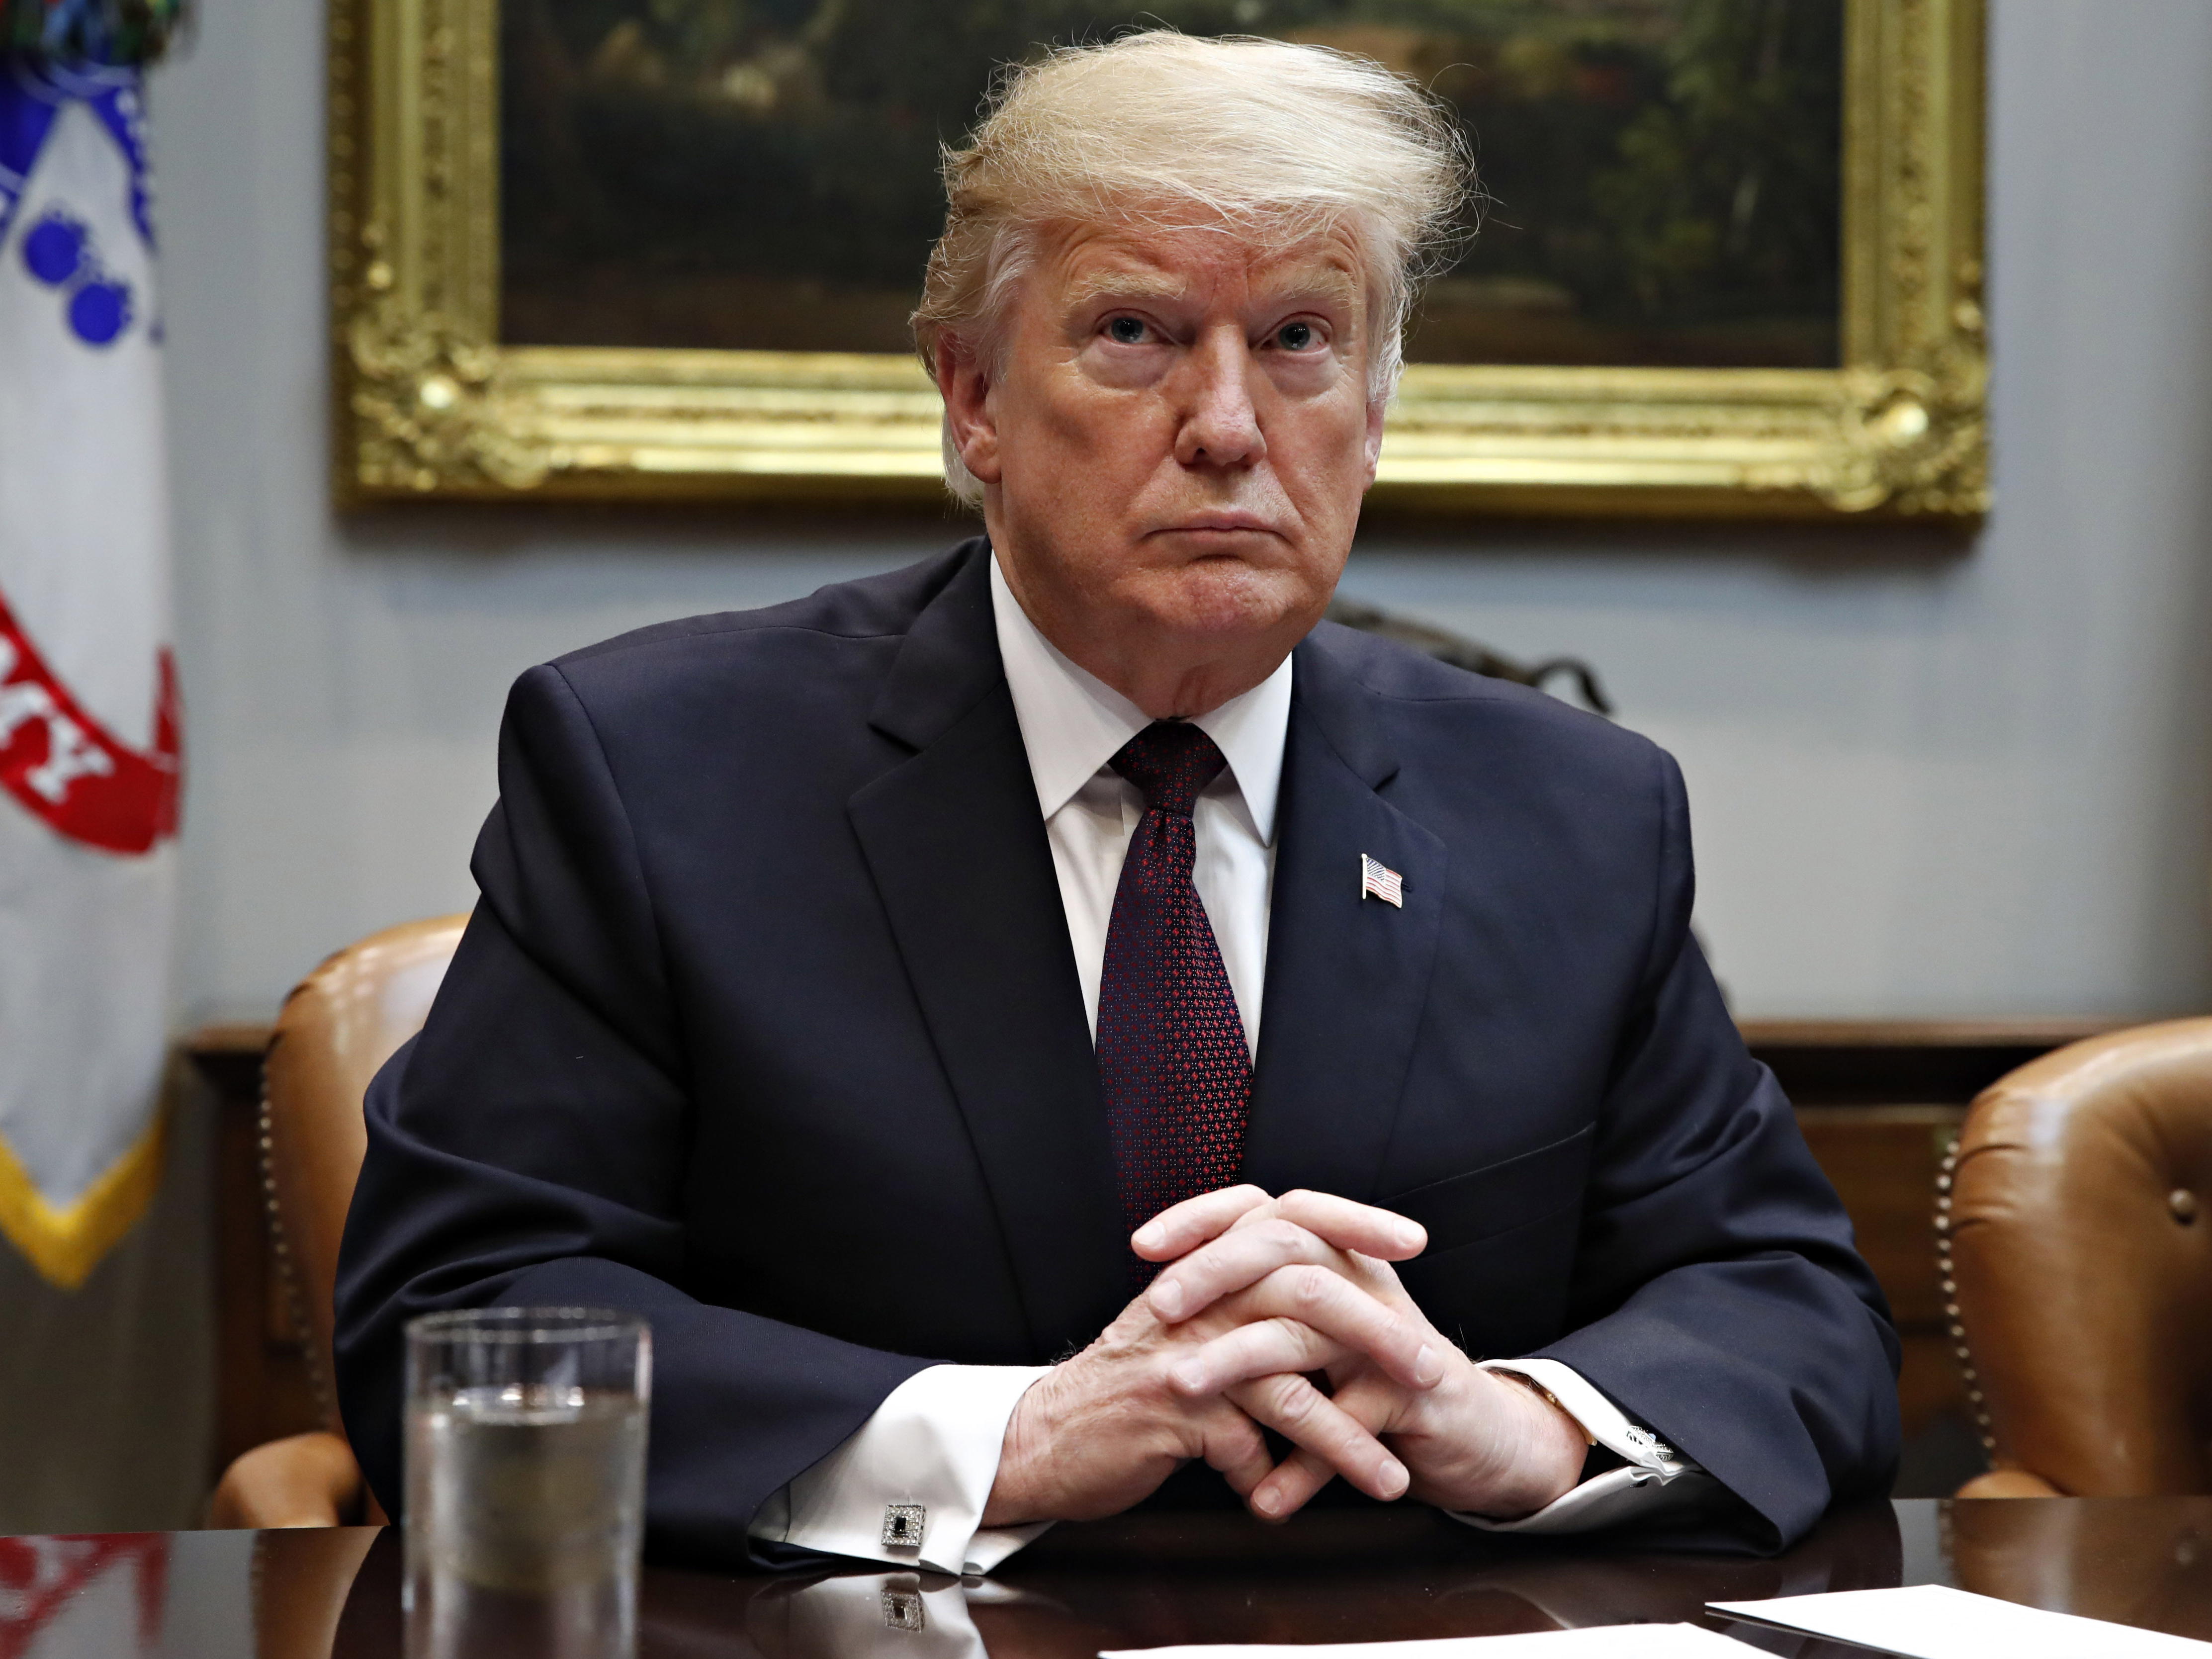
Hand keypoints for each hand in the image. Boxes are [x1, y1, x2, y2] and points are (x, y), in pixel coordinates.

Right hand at [980, 1186, 1433, 1525]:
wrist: (1047, 1440)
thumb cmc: (1129, 1392)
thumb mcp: (1190, 1332)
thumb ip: (1247, 1309)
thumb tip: (1325, 1307)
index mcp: (1206, 1268)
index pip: (1287, 1214)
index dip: (1353, 1220)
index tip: (1413, 1238)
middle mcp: (1196, 1297)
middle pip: (1303, 1289)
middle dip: (1376, 1333)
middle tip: (1430, 1373)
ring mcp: (1182, 1350)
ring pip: (1285, 1381)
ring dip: (1346, 1438)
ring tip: (1390, 1478)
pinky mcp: (1168, 1408)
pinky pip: (1246, 1440)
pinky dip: (1278, 1477)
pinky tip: (1284, 1501)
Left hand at [1141, 1189, 1588, 1521]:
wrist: (1470, 1431)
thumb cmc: (1373, 1379)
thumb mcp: (1311, 1334)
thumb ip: (1254, 1308)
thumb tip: (1164, 1297)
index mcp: (1331, 1254)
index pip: (1260, 1208)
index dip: (1201, 1219)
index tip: (1140, 1244)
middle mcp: (1361, 1278)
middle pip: (1282, 1246)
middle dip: (1213, 1273)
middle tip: (1157, 1309)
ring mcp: (1390, 1331)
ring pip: (1308, 1326)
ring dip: (1239, 1359)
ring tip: (1183, 1389)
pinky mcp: (1416, 1391)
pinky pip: (1350, 1419)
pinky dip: (1304, 1466)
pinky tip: (1265, 1499)